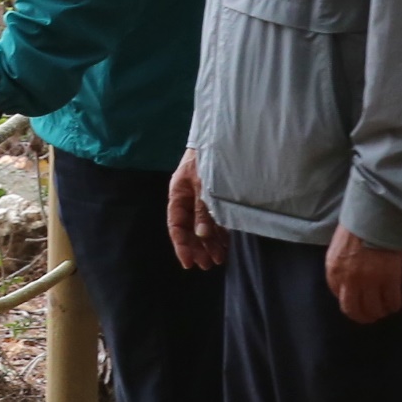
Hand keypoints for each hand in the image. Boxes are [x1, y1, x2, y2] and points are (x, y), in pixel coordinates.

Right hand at [167, 150, 226, 269]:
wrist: (220, 136)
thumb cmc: (207, 157)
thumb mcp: (203, 183)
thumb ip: (203, 209)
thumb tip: (202, 235)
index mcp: (178, 194)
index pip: (176, 225)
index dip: (181, 245)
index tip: (189, 262)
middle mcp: (189, 199)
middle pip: (190, 229)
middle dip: (198, 247)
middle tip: (207, 264)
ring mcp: (202, 199)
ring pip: (203, 226)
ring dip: (210, 243)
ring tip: (218, 259)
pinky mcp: (216, 198)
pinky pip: (215, 220)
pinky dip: (220, 233)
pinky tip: (225, 244)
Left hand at [325, 226, 401, 322]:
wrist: (376, 216)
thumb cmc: (356, 228)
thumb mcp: (338, 249)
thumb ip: (340, 268)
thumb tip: (347, 284)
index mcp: (334, 272)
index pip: (339, 298)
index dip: (351, 303)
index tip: (358, 302)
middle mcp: (350, 280)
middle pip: (354, 310)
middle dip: (363, 317)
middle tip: (371, 316)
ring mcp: (370, 281)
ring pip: (374, 309)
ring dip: (379, 312)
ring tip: (384, 310)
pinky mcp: (389, 278)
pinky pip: (392, 300)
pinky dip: (394, 305)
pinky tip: (395, 304)